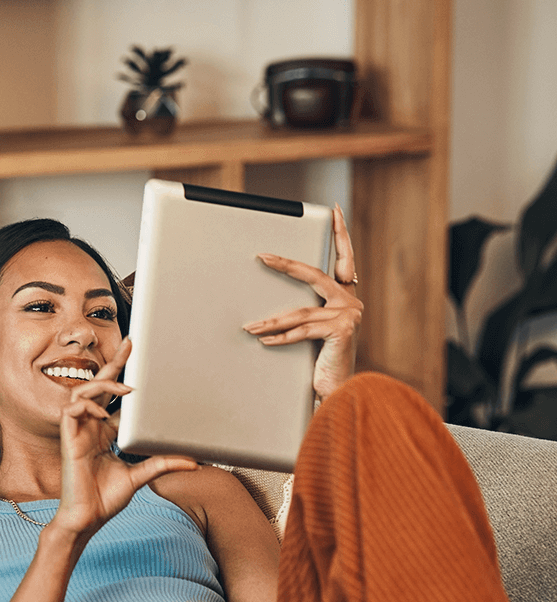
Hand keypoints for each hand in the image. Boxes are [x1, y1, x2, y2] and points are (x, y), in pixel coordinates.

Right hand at [52, 338, 196, 536]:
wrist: (88, 517)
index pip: (113, 399)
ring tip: (124, 389)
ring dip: (103, 386)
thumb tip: (193, 461)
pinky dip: (87, 406)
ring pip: (82, 392)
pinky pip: (71, 410)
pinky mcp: (68, 439)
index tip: (138, 360)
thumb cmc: (106, 498)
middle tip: (129, 344)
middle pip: (98, 386)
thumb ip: (162, 463)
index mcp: (104, 433)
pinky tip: (102, 413)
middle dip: (113, 364)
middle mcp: (91, 427)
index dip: (124, 378)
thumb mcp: (140, 476)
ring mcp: (78, 431)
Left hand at [243, 204, 363, 401]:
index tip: (336, 211)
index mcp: (346, 296)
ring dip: (271, 320)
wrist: (339, 390)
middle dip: (286, 265)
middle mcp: (351, 302)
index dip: (341, 234)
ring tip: (250, 326)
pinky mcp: (341, 331)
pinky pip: (302, 331)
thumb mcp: (314, 331)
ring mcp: (349, 316)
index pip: (344, 258)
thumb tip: (272, 303)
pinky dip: (280, 337)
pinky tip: (263, 339)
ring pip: (300, 311)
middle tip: (263, 257)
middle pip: (314, 276)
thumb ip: (306, 312)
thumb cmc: (323, 361)